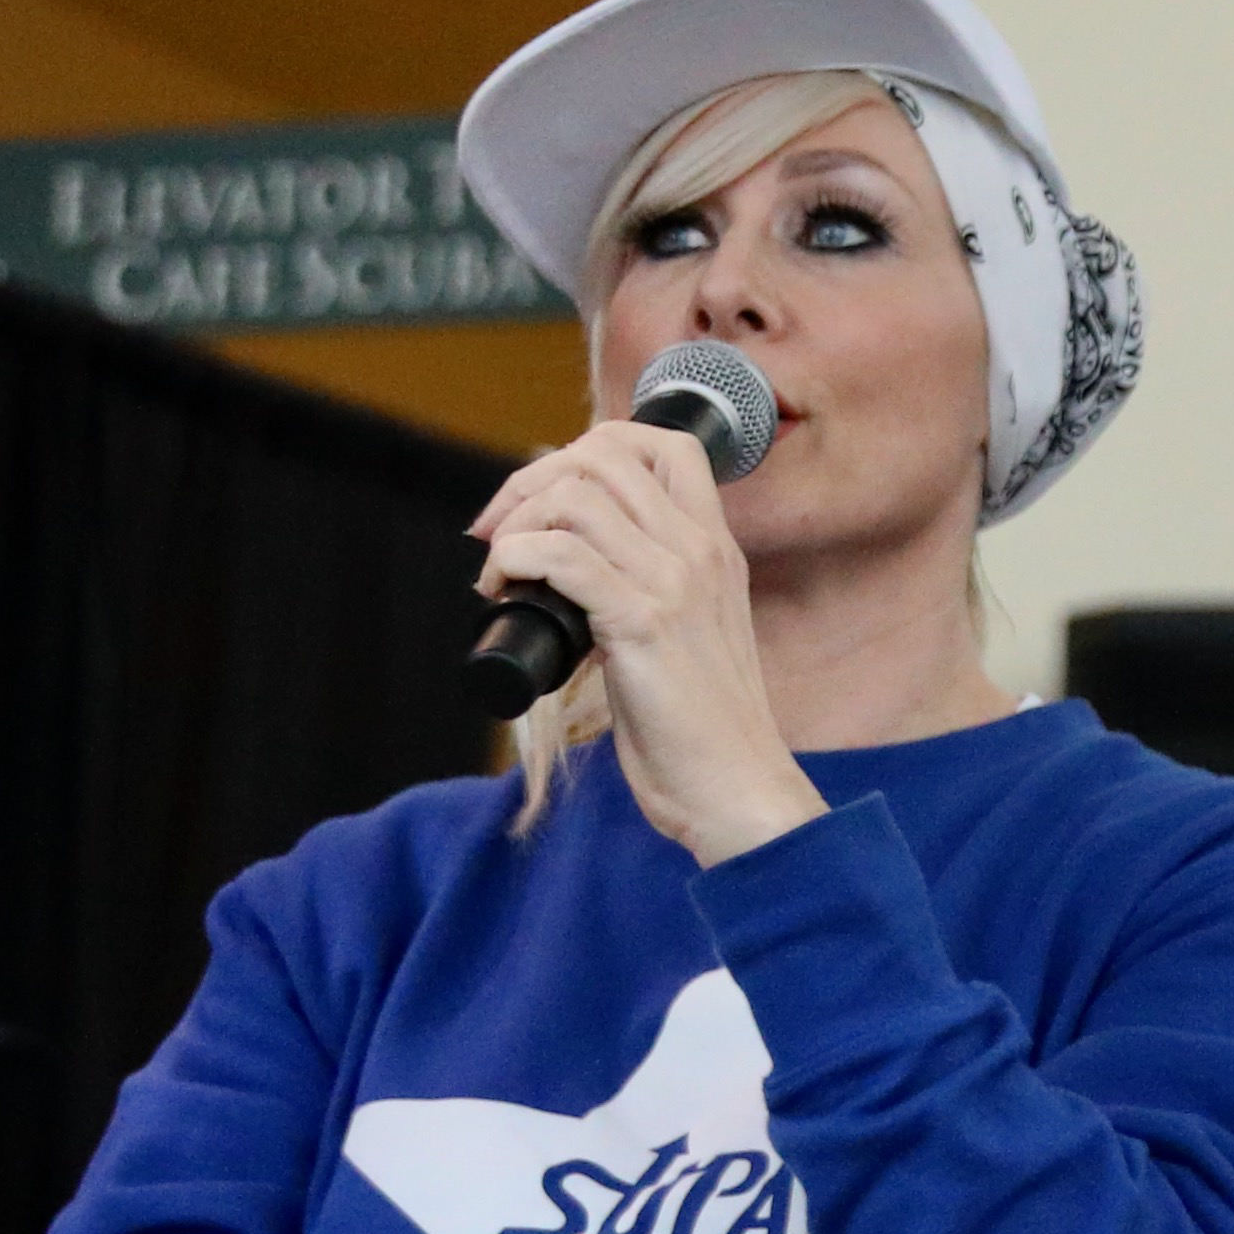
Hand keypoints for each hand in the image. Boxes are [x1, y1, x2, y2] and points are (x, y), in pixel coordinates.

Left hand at [472, 420, 823, 861]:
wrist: (736, 789)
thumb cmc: (702, 732)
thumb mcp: (689, 638)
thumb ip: (654, 594)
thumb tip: (577, 577)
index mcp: (714, 548)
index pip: (660, 444)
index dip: (587, 451)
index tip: (543, 500)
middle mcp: (699, 551)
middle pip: (604, 454)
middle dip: (532, 481)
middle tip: (498, 533)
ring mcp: (674, 583)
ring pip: (576, 495)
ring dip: (517, 522)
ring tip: (498, 572)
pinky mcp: (642, 623)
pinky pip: (562, 556)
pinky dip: (515, 560)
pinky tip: (503, 590)